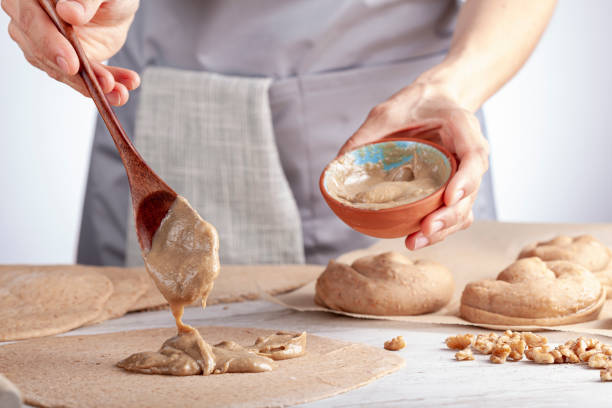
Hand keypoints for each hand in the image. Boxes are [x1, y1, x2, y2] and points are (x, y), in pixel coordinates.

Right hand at [2, 0, 139, 105]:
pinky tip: (121, 89)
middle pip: (43, 53)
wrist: (115, 6)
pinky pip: (79, 79)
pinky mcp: (62, 61)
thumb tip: (69, 13)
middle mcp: (30, 20)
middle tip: (105, 83)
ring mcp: (44, 44)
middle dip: (77, 74)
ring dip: (94, 84)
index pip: (31, 21)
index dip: (51, 44)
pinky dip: (102, 86)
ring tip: (120, 90)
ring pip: (62, 71)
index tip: (71, 63)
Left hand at [338, 80, 488, 249]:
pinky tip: (413, 238)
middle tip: (425, 229)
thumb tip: (339, 164)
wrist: (432, 102)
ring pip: (464, 209)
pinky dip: (438, 229)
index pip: (474, 155)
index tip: (449, 198)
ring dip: (444, 230)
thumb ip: (367, 133)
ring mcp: (463, 175)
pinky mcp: (452, 190)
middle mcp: (469, 154)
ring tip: (415, 241)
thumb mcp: (387, 111)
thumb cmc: (413, 104)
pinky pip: (452, 214)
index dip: (465, 180)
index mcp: (462, 127)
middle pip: (470, 191)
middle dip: (450, 215)